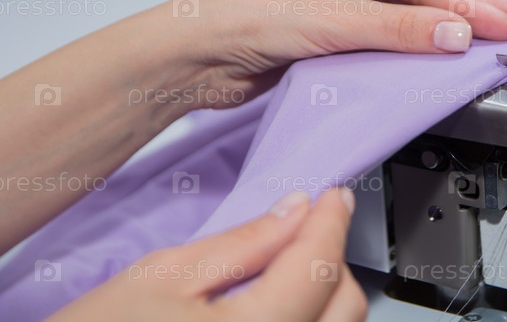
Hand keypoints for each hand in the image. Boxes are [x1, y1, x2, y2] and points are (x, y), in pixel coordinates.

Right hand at [49, 189, 364, 321]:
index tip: (333, 197)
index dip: (330, 221)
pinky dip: (311, 318)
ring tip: (290, 263)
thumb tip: (295, 209)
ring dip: (325, 290)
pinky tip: (284, 300)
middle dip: (330, 256)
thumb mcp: (162, 276)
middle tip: (306, 226)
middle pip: (344, 305)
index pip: (317, 266)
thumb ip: (242, 243)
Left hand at [174, 0, 506, 105]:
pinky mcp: (338, 34)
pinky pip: (387, 42)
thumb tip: (455, 32)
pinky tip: (441, 57)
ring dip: (442, 34)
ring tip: (490, 41)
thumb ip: (398, 29)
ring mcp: (345, 1)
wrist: (200, 54)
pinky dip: (413, 52)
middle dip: (466, 12)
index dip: (464, 4)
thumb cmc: (247, 14)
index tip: (502, 22)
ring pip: (407, 20)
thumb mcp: (333, 19)